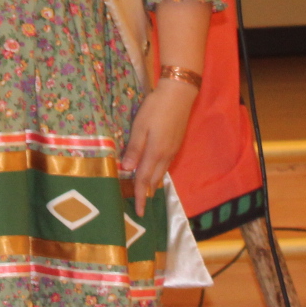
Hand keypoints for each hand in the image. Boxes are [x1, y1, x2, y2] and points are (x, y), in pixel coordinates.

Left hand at [121, 78, 197, 215]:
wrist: (179, 94)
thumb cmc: (156, 108)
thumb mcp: (140, 126)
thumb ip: (134, 149)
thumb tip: (126, 170)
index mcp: (155, 153)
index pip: (144, 180)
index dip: (140, 196)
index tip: (138, 212)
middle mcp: (165, 155)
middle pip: (154, 179)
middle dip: (146, 193)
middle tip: (139, 205)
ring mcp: (173, 150)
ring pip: (161, 173)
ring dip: (153, 184)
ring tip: (145, 193)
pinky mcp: (176, 143)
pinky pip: (166, 165)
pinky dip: (159, 173)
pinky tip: (155, 172)